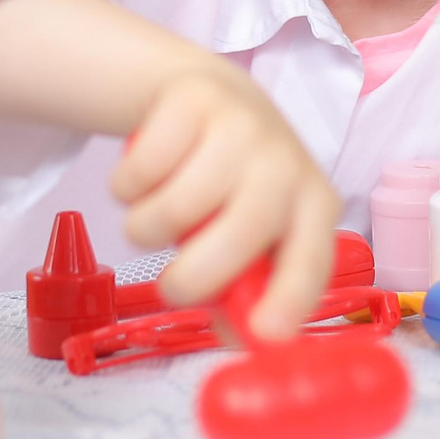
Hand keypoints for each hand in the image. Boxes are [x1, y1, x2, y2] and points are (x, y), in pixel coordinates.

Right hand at [105, 64, 339, 340]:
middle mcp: (284, 163)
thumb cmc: (233, 186)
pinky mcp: (192, 99)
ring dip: (146, 229)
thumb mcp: (251, 235)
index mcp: (312, 205)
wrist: (208, 99)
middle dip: (193, 277)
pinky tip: (147, 173)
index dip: (291, 298)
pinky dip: (127, 186)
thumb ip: (246, 287)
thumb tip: (241, 339)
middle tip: (171, 287)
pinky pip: (139, 169)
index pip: (312, 257)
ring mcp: (240, 126)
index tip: (265, 334)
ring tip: (155, 216)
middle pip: (243, 230)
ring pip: (175, 207)